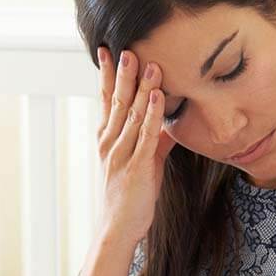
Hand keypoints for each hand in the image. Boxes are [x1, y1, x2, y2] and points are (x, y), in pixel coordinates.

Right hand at [96, 47, 176, 244]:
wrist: (117, 229)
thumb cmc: (129, 198)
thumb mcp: (142, 163)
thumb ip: (154, 142)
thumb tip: (169, 126)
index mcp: (108, 139)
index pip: (107, 100)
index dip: (108, 74)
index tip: (108, 50)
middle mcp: (110, 143)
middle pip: (117, 101)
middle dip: (124, 73)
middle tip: (128, 46)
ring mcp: (121, 154)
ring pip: (131, 114)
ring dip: (142, 88)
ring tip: (150, 64)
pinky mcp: (136, 168)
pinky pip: (145, 136)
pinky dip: (151, 115)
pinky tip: (158, 97)